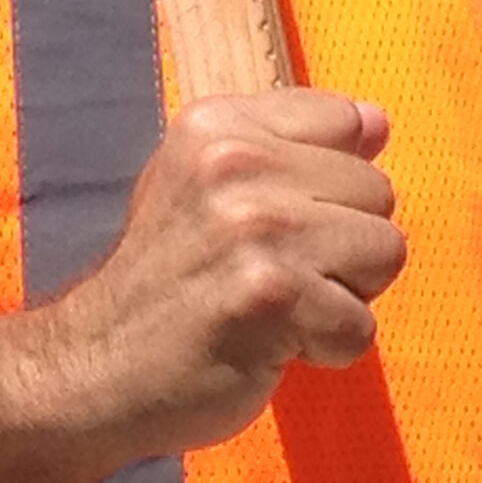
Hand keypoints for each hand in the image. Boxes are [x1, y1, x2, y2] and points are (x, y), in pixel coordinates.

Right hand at [60, 89, 403, 458]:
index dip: (328, 183)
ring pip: (384, 252)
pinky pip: (361, 325)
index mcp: (218, 122)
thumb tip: (378, 120)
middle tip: (268, 270)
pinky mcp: (271, 294)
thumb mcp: (206, 182)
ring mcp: (253, 225)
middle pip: (377, 191)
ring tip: (273, 304)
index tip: (273, 216)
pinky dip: (325, 348)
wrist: (97, 362)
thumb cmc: (166, 275)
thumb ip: (291, 146)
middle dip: (340, 244)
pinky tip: (269, 343)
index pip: (347, 120)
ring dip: (340, 296)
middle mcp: (234, 160)